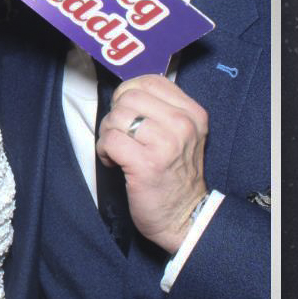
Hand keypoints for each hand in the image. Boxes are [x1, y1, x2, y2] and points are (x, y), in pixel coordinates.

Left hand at [97, 73, 209, 253]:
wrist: (186, 217)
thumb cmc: (176, 175)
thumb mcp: (182, 135)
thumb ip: (162, 110)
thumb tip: (125, 94)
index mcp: (193, 113)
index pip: (149, 81)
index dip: (128, 94)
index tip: (126, 114)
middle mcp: (183, 125)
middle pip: (128, 97)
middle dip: (115, 116)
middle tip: (120, 136)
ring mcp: (166, 144)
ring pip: (116, 117)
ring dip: (108, 134)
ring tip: (117, 151)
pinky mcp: (146, 164)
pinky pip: (110, 140)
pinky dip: (104, 151)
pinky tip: (114, 163)